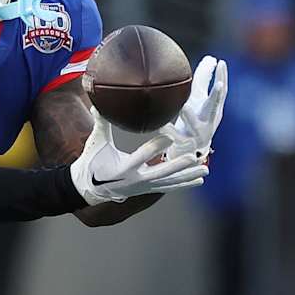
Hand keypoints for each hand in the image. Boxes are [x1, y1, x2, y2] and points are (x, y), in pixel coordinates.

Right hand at [68, 109, 206, 204]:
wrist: (88, 188)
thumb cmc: (92, 162)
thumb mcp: (96, 143)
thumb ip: (101, 124)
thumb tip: (98, 103)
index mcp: (122, 168)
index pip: (141, 156)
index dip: (156, 147)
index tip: (170, 136)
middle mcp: (135, 180)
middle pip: (160, 173)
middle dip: (177, 165)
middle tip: (193, 157)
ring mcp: (142, 187)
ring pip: (169, 182)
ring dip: (187, 175)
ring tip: (205, 168)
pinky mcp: (147, 190)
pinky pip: (168, 187)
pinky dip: (184, 184)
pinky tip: (199, 180)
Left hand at [161, 55, 227, 159]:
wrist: (190, 155)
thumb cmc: (194, 122)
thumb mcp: (198, 101)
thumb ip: (203, 81)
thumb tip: (210, 58)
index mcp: (212, 110)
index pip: (220, 92)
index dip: (222, 77)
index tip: (221, 62)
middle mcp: (208, 121)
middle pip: (214, 106)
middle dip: (217, 95)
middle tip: (220, 84)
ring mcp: (197, 133)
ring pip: (195, 124)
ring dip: (190, 116)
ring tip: (185, 107)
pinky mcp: (184, 144)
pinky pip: (175, 138)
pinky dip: (168, 132)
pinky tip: (160, 125)